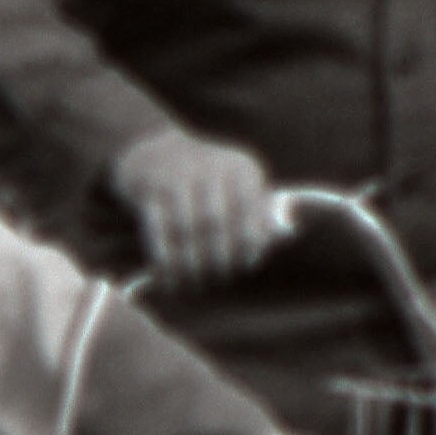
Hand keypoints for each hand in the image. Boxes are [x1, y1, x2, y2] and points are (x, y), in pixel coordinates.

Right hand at [109, 130, 284, 288]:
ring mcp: (177, 175)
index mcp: (241, 168)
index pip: (251, 211)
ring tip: (191, 284)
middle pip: (217, 223)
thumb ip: (260, 209)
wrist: (153, 150)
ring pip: (186, 229)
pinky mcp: (150, 186)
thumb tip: (286, 233)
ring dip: (188, 262)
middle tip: (216, 280)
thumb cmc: (206, 178)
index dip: (248, 243)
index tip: (245, 267)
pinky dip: (163, 255)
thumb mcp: (237, 183)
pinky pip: (158, 228)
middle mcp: (211, 167)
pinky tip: (165, 275)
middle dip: (217, 257)